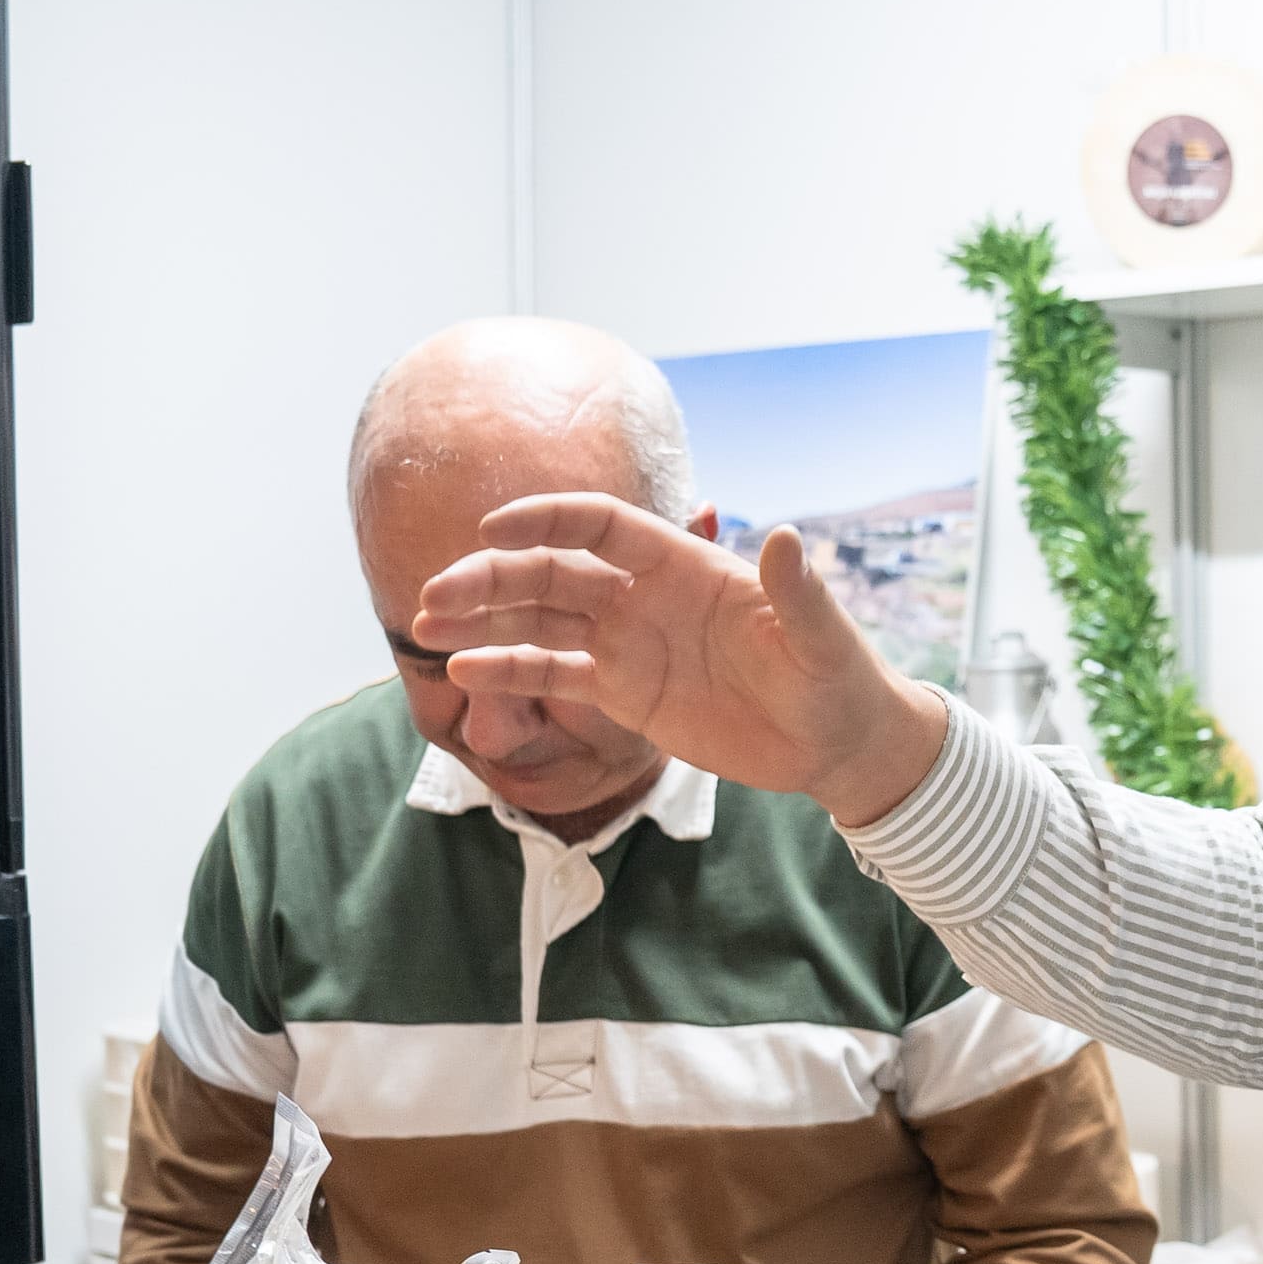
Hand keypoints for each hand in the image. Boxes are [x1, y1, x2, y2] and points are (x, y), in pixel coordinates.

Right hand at [411, 495, 952, 824]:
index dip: (548, 520)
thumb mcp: (821, 639)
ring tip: (427, 625)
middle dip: (492, 578)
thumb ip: (798, 592)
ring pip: (540, 618)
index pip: (603, 527)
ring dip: (484, 618)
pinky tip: (464, 671)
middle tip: (435, 596)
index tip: (493, 526)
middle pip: (553, 572)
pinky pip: (555, 674)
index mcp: (684, 565)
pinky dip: (510, 671)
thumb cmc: (836, 679)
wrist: (835, 743)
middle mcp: (645, 596)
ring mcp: (629, 643)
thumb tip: (788, 537)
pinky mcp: (624, 694)